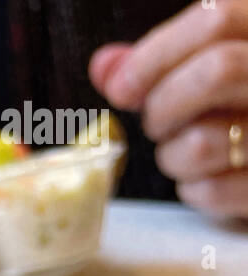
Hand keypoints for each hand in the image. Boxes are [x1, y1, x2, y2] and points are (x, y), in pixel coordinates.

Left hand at [90, 0, 247, 218]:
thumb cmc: (234, 105)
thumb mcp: (207, 67)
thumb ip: (162, 62)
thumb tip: (105, 68)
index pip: (216, 21)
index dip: (156, 54)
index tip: (121, 86)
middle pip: (216, 71)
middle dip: (164, 103)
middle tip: (155, 121)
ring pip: (203, 141)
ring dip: (172, 154)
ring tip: (182, 150)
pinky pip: (211, 190)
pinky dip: (191, 188)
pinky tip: (201, 177)